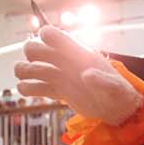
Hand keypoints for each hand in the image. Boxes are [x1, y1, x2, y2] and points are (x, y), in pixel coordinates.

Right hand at [14, 25, 141, 123]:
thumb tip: (86, 75)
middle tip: (40, 69)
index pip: (54, 34)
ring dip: (24, 72)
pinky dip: (27, 89)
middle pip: (34, 47)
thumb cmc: (119, 94)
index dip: (45, 35)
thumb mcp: (115, 87)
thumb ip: (103, 80)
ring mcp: (59, 76)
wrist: (117, 110)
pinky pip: (33, 87)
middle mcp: (64, 61)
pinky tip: (33, 92)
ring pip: (29, 67)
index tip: (47, 46)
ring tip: (32, 85)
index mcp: (77, 52)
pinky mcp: (57, 92)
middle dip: (31, 54)